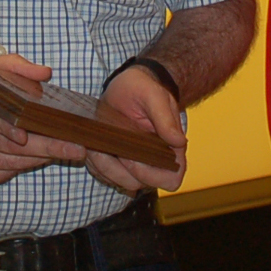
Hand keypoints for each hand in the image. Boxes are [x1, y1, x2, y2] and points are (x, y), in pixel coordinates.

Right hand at [0, 54, 87, 190]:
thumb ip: (11, 67)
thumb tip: (45, 73)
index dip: (11, 127)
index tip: (29, 134)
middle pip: (13, 146)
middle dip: (49, 147)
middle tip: (77, 148)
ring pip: (15, 162)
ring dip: (42, 155)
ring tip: (69, 149)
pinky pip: (7, 172)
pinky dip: (24, 163)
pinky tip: (36, 155)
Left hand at [87, 65, 187, 193]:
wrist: (125, 86)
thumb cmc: (143, 88)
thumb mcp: (153, 95)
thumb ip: (166, 118)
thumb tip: (179, 142)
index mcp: (170, 149)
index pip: (171, 179)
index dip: (152, 175)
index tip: (133, 156)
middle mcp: (153, 161)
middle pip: (139, 184)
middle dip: (118, 170)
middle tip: (104, 148)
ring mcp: (133, 163)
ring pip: (118, 182)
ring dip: (103, 167)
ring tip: (94, 146)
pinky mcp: (115, 161)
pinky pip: (104, 174)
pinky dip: (95, 164)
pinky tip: (91, 146)